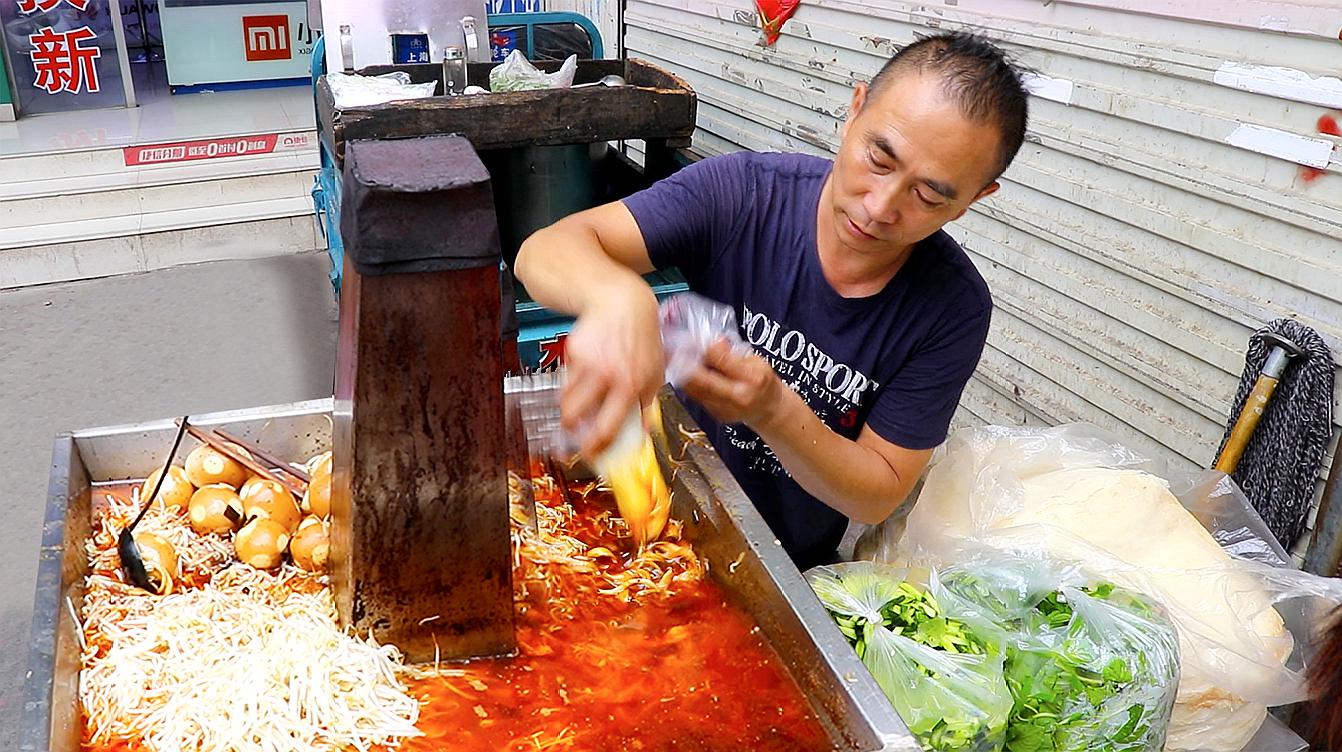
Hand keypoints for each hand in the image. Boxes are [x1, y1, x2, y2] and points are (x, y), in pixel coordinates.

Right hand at [560, 284, 663, 457]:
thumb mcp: (654, 374)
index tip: (588, 454)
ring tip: (581, 400)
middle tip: (575, 428)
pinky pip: (566, 376)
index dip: (594, 447)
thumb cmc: (642, 339)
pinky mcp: (573, 350)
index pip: (606, 428)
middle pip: (573, 416)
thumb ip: (646, 406)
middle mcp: (606, 375)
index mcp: (630, 386)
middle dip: (570, 428)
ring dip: (569, 405)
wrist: (624, 304)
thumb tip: (640, 434)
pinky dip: (572, 380)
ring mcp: (587, 362)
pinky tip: (586, 370)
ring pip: (565, 398)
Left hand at [681, 339, 785, 428]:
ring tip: (674, 358)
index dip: (703, 347)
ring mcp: (724, 408)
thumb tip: (712, 341)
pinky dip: (687, 382)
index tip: (692, 338)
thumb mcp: (756, 360)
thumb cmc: (762, 381)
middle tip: (673, 348)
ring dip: (681, 372)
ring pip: (693, 389)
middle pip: (701, 380)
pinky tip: (684, 372)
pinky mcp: (714, 414)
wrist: (767, 408)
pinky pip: (695, 396)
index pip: (721, 359)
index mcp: (752, 377)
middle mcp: (737, 396)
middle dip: (684, 362)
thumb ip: (732, 351)